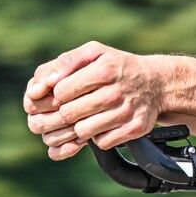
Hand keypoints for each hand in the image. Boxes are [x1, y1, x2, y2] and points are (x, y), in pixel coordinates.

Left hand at [24, 41, 166, 160]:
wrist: (157, 83)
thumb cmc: (116, 67)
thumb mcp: (93, 53)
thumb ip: (64, 62)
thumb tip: (38, 87)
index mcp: (103, 70)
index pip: (60, 92)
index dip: (55, 96)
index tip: (62, 94)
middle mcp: (115, 91)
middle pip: (68, 114)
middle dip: (60, 115)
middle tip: (64, 112)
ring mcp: (126, 112)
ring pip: (82, 132)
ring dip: (77, 127)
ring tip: (83, 117)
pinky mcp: (134, 128)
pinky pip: (101, 142)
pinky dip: (97, 136)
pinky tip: (101, 124)